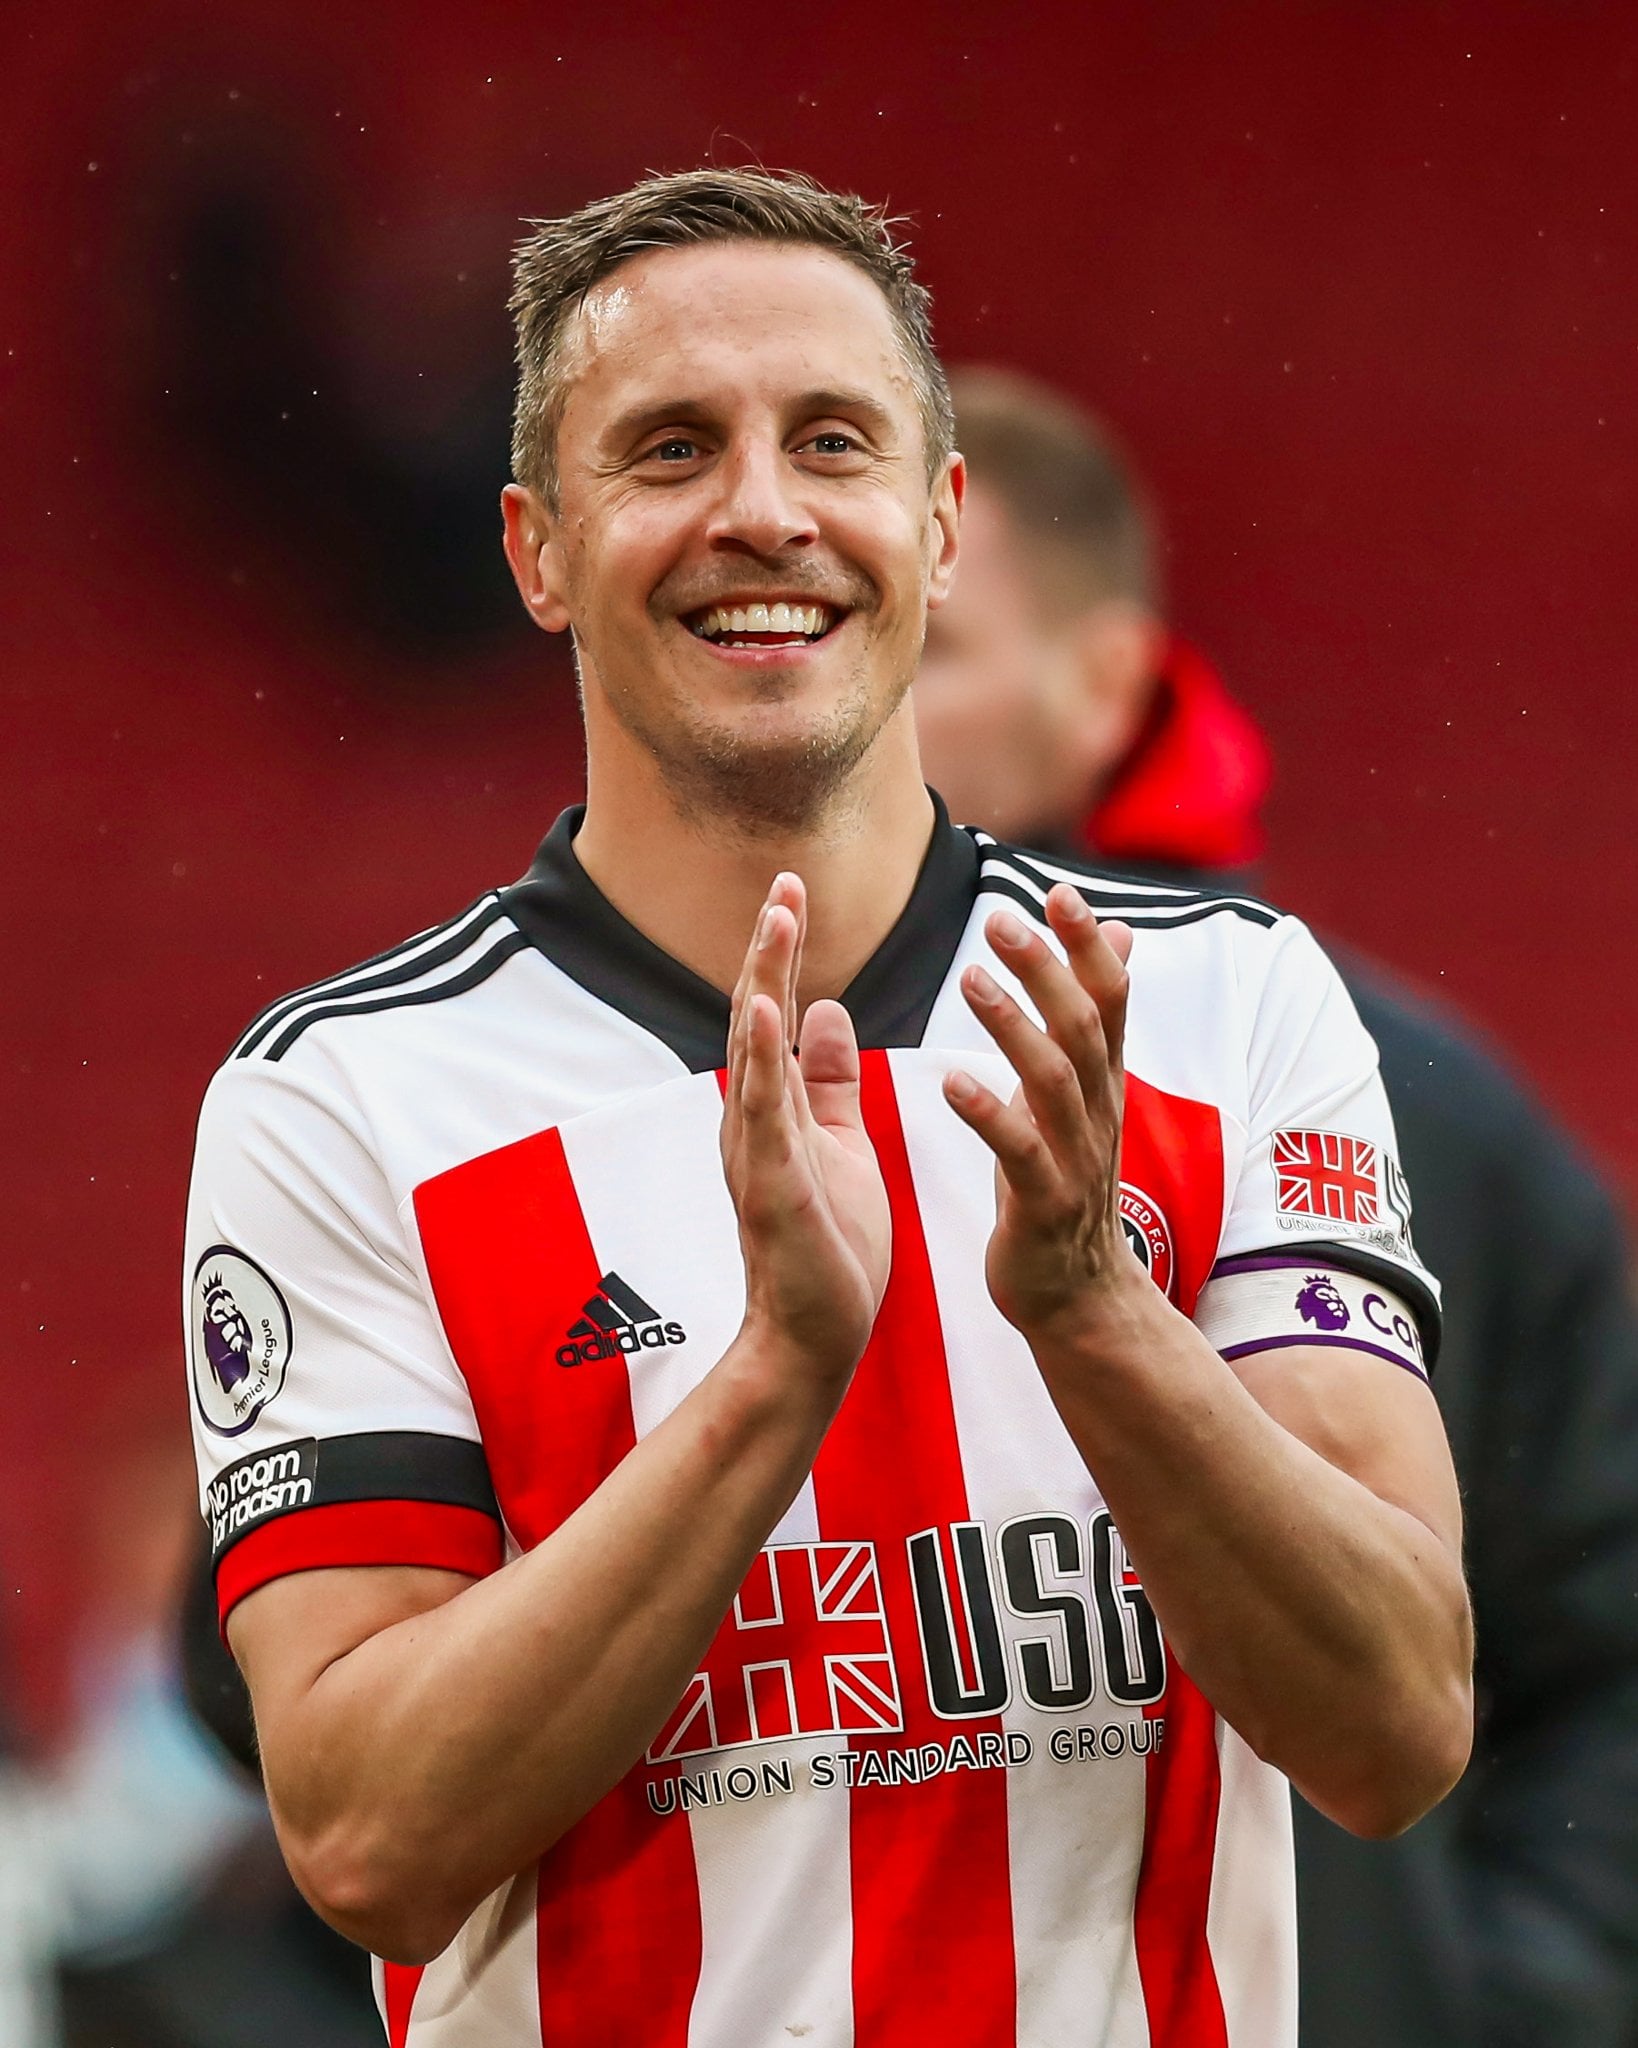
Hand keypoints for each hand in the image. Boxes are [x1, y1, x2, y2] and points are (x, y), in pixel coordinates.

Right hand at [720, 874, 890, 1381]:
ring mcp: (756, 1152)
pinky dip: (763, 1059)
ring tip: (777, 920)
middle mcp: (753, 1120)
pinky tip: (771, 1011)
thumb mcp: (838, 1143)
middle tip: (785, 882)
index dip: (781, 950)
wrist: (817, 1338)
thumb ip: (827, 1080)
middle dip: (769, 947)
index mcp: (775, 1110)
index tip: (794, 887)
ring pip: (753, 1052)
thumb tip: (823, 1008)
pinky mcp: (771, 1187)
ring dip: (763, 982)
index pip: (775, 1013)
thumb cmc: (828, 1248)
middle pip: (755, 1016)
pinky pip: (765, 1114)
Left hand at [943, 886, 1138, 1340]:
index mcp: (1104, 1083)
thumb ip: (1094, 1014)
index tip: (1059, 889)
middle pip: (1084, 1028)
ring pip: (1054, 1082)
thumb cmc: (1065, 1181)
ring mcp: (1075, 1160)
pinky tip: (950, 1082)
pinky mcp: (1042, 1206)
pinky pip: (1018, 1153)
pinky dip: (988, 1114)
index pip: (1110, 1000)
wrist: (1078, 1295)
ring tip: (971, 979)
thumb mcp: (1085, 1092)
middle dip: (1047, 970)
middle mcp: (1099, 1113)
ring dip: (1014, 1027)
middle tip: (1001, 918)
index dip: (1087, 946)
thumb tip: (1119, 932)